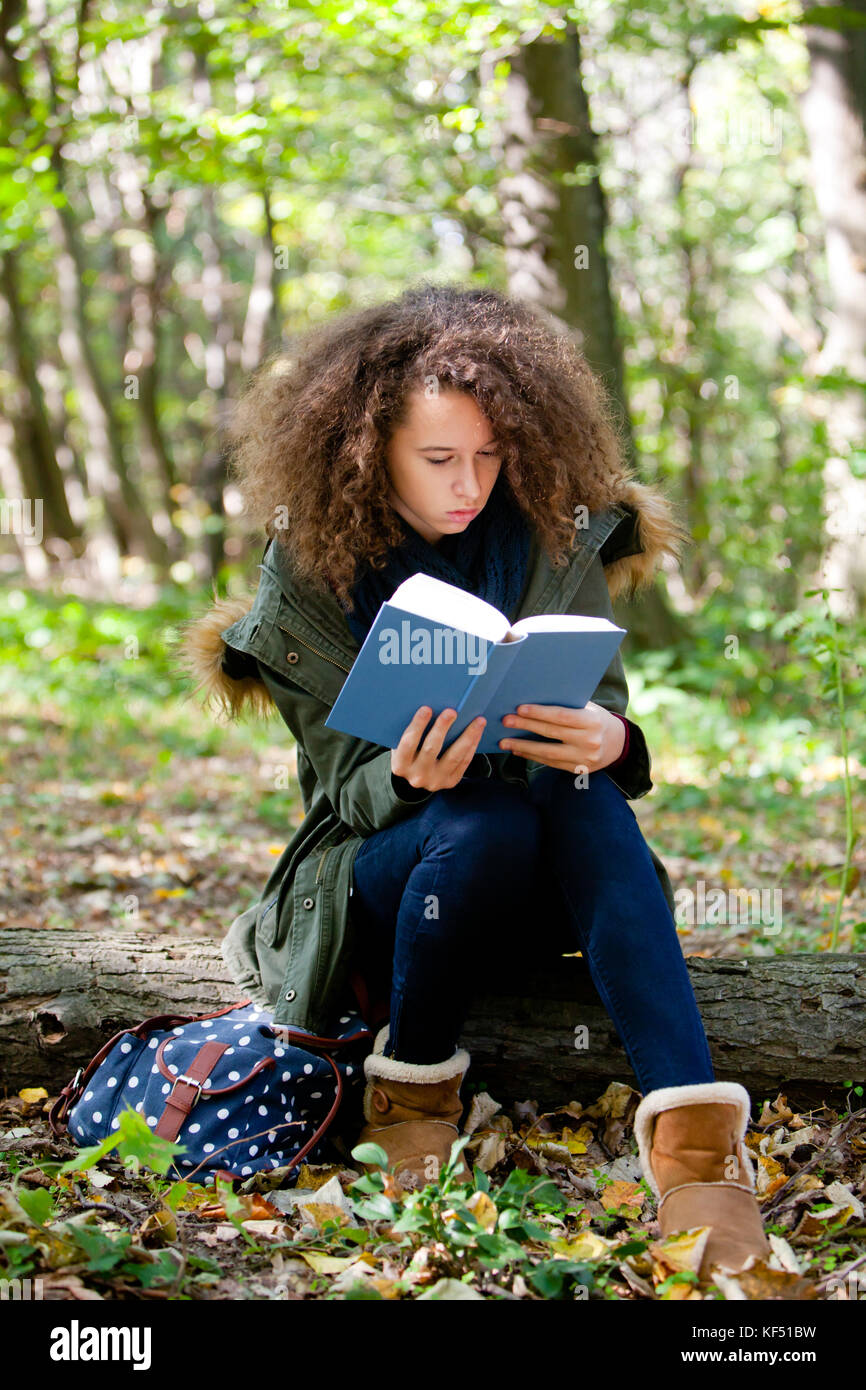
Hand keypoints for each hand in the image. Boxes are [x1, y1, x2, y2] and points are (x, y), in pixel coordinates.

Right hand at [391, 706, 486, 791]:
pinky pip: (464, 762)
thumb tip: (429, 707)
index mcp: (400, 765)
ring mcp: (435, 781)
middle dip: (442, 728)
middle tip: (452, 711)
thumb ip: (411, 731)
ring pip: (453, 756)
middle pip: (431, 749)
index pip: (408, 743)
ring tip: (477, 720)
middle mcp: (417, 776)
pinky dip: (472, 745)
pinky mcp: (450, 782)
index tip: (427, 708)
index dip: (418, 725)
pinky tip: (477, 732)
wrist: (416, 777)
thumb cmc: (409, 753)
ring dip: (467, 736)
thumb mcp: (402, 745)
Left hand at [498, 700, 625, 773]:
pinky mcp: (578, 770)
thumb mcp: (588, 708)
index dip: (540, 713)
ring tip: (505, 742)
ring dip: (524, 747)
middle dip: (526, 727)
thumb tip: (534, 698)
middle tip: (505, 721)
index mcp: (593, 721)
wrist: (618, 743)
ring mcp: (584, 758)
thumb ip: (567, 705)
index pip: (562, 716)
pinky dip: (532, 757)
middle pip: (552, 733)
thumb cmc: (596, 719)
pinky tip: (518, 750)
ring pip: (548, 753)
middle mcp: (590, 741)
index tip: (519, 709)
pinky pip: (551, 764)